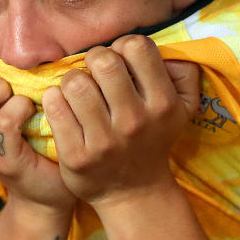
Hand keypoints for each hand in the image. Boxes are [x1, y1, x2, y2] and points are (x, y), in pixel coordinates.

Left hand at [41, 35, 200, 209]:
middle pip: (103, 61)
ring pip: (75, 82)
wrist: (134, 193)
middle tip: (94, 72)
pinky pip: (55, 106)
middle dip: (94, 58)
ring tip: (79, 91)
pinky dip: (54, 99)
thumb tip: (169, 50)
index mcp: (163, 104)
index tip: (120, 61)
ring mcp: (104, 141)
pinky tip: (64, 106)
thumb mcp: (184, 108)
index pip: (138, 47)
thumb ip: (184, 73)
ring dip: (72, 80)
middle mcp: (135, 121)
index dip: (124, 46)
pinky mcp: (77, 156)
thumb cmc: (154, 137)